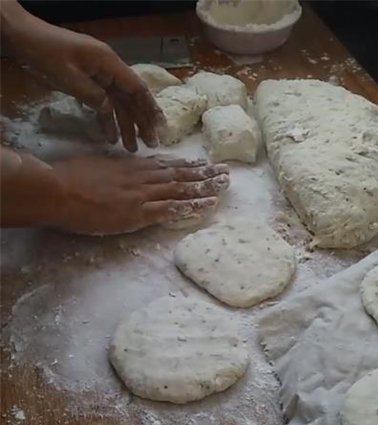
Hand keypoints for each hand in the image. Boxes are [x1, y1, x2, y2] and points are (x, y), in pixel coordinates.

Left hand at [1, 1, 163, 151]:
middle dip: (142, 122)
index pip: (137, 88)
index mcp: (109, 64)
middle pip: (132, 98)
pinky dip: (107, 119)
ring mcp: (99, 76)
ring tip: (131, 148)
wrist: (24, 37)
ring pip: (119, 103)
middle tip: (150, 144)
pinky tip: (110, 137)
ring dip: (125, 125)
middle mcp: (109, 70)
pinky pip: (103, 103)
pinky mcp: (89, 81)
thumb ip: (93, 96)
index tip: (159, 127)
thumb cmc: (47, 54)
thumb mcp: (69, 77)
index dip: (150, 108)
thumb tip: (110, 111)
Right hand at [1, 146, 229, 234]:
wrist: (56, 189)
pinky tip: (208, 206)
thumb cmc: (66, 177)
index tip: (202, 163)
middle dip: (204, 173)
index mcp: (130, 167)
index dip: (186, 166)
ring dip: (205, 187)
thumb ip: (111, 168)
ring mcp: (142, 194)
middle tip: (225, 171)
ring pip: (181, 189)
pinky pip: (171, 209)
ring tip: (225, 184)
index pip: (164, 165)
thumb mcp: (94, 165)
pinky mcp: (138, 212)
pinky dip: (191, 207)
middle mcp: (142, 177)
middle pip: (179, 175)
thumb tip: (116, 170)